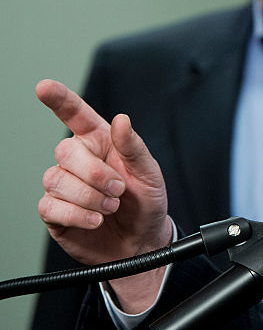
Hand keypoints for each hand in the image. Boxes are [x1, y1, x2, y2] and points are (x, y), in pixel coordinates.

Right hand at [36, 79, 171, 310]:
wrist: (141, 242)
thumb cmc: (146, 203)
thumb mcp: (150, 174)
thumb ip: (133, 147)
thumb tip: (121, 120)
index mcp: (101, 143)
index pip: (76, 116)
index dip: (60, 100)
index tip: (45, 87)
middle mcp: (79, 161)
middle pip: (65, 152)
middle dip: (95, 174)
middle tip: (118, 190)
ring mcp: (63, 186)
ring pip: (56, 180)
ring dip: (89, 197)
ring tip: (110, 207)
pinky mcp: (54, 211)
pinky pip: (50, 206)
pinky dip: (77, 214)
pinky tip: (95, 220)